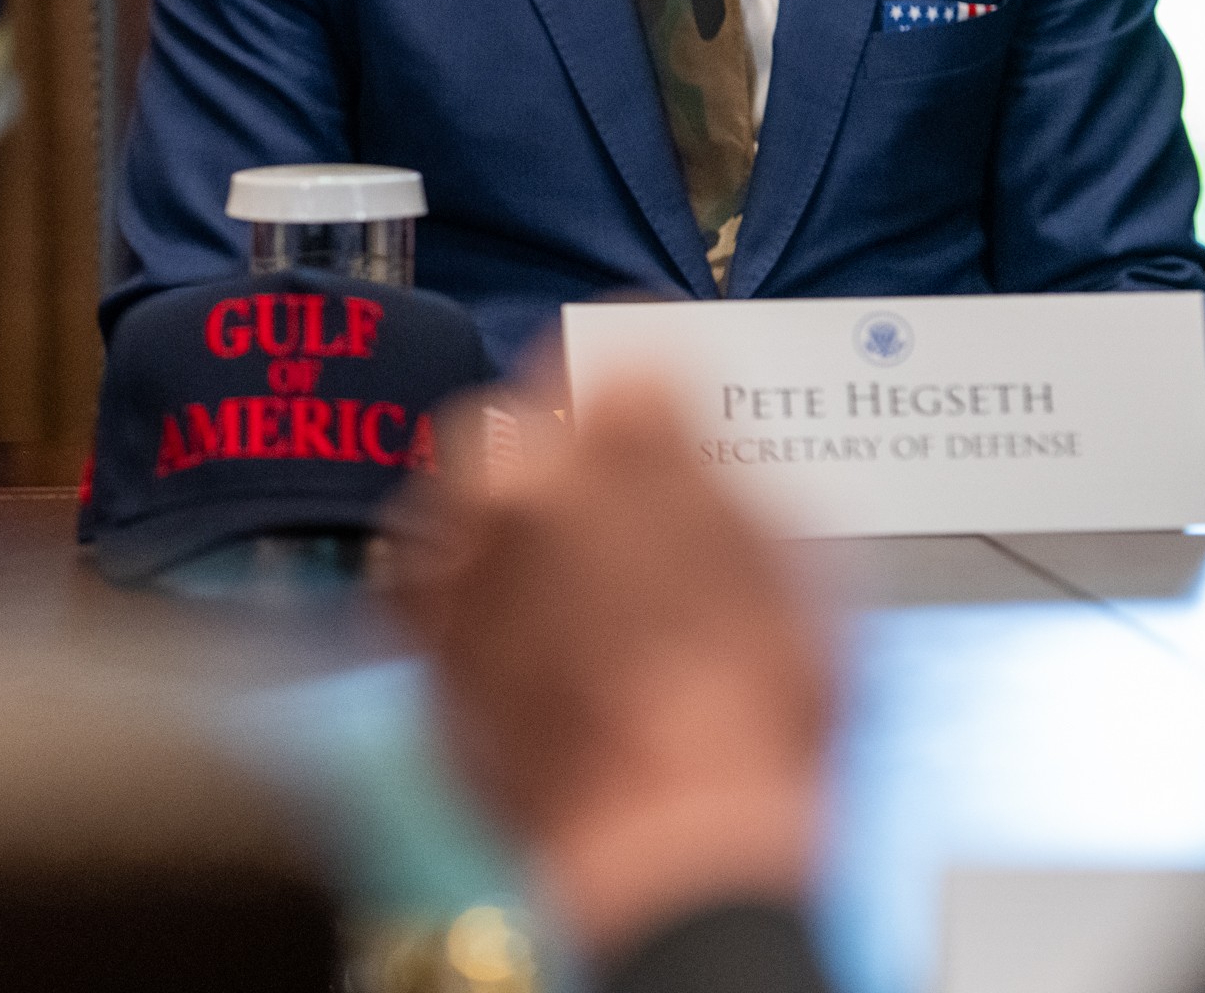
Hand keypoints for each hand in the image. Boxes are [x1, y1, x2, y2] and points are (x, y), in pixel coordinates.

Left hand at [391, 377, 834, 960]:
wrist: (669, 837)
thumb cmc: (747, 718)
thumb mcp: (786, 568)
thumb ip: (716, 481)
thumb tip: (680, 449)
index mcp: (626, 440)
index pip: (622, 366)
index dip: (639, 392)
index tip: (641, 410)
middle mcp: (523, 476)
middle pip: (516, 421)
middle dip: (550, 451)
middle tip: (598, 509)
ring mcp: (457, 551)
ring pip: (455, 492)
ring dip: (496, 517)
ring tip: (551, 576)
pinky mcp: (417, 628)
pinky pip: (419, 574)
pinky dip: (454, 583)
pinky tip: (502, 620)